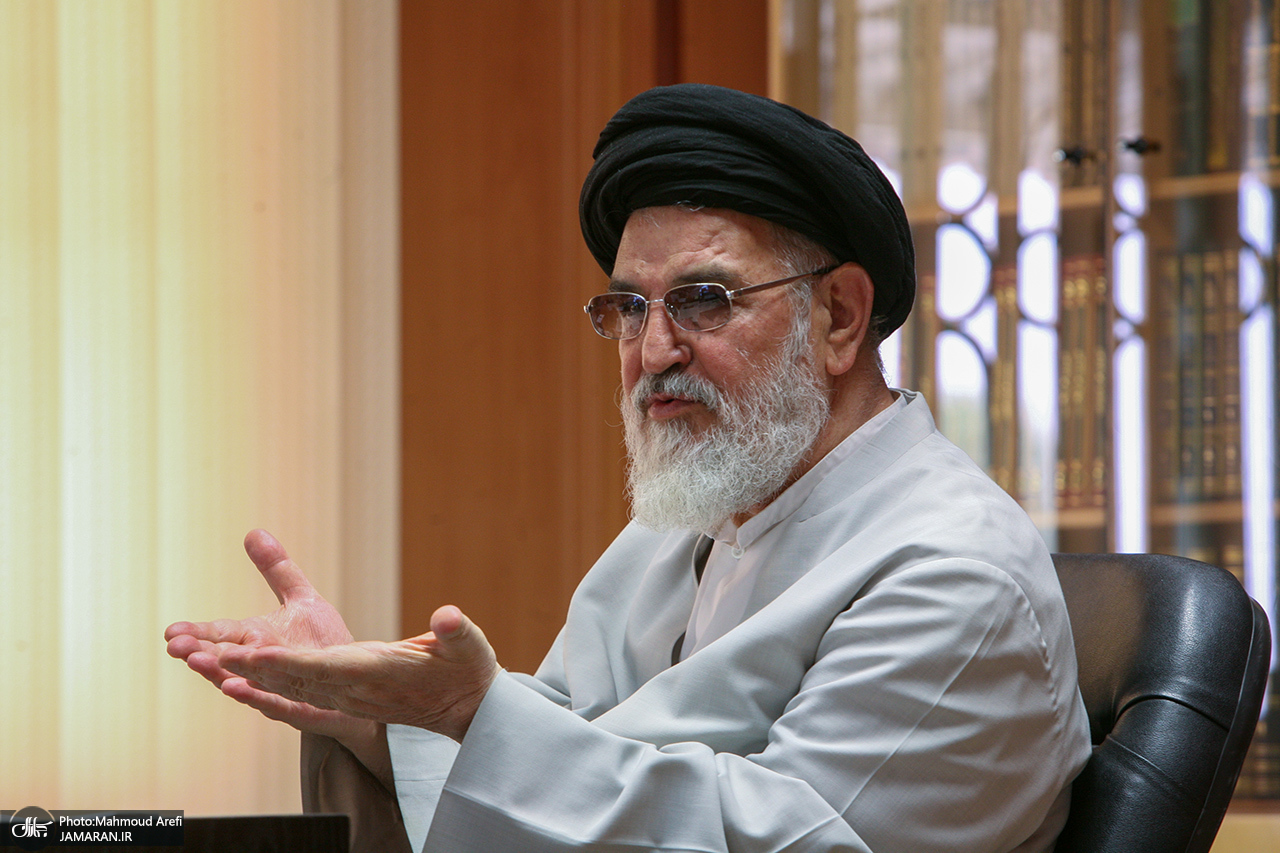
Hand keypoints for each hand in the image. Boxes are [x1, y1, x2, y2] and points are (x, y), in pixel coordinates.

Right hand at [164, 529, 362, 741]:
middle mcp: (261, 667)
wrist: (356, 680)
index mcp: (256, 641)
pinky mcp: (300, 707)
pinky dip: (255, 696)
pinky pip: (275, 703)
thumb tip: (253, 532)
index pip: (222, 636)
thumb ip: (277, 570)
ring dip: (221, 674)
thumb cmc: (322, 644)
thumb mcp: (302, 599)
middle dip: (201, 655)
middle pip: (225, 661)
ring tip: (200, 662)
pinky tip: (236, 688)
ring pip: (245, 682)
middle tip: (176, 648)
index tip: (170, 632)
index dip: (197, 635)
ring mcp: (278, 689)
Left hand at [217, 604, 499, 742]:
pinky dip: (263, 692)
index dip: (289, 662)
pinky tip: (236, 685)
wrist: (467, 708)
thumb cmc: (468, 670)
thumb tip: (446, 617)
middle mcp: (355, 690)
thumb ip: (456, 632)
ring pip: (287, 688)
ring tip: (204, 663)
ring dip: (245, 677)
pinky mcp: (345, 699)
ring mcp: (347, 699)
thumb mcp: (469, 646)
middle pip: (293, 680)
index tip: (254, 655)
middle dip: (248, 668)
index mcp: (379, 672)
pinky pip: (295, 698)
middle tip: (202, 655)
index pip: (326, 667)